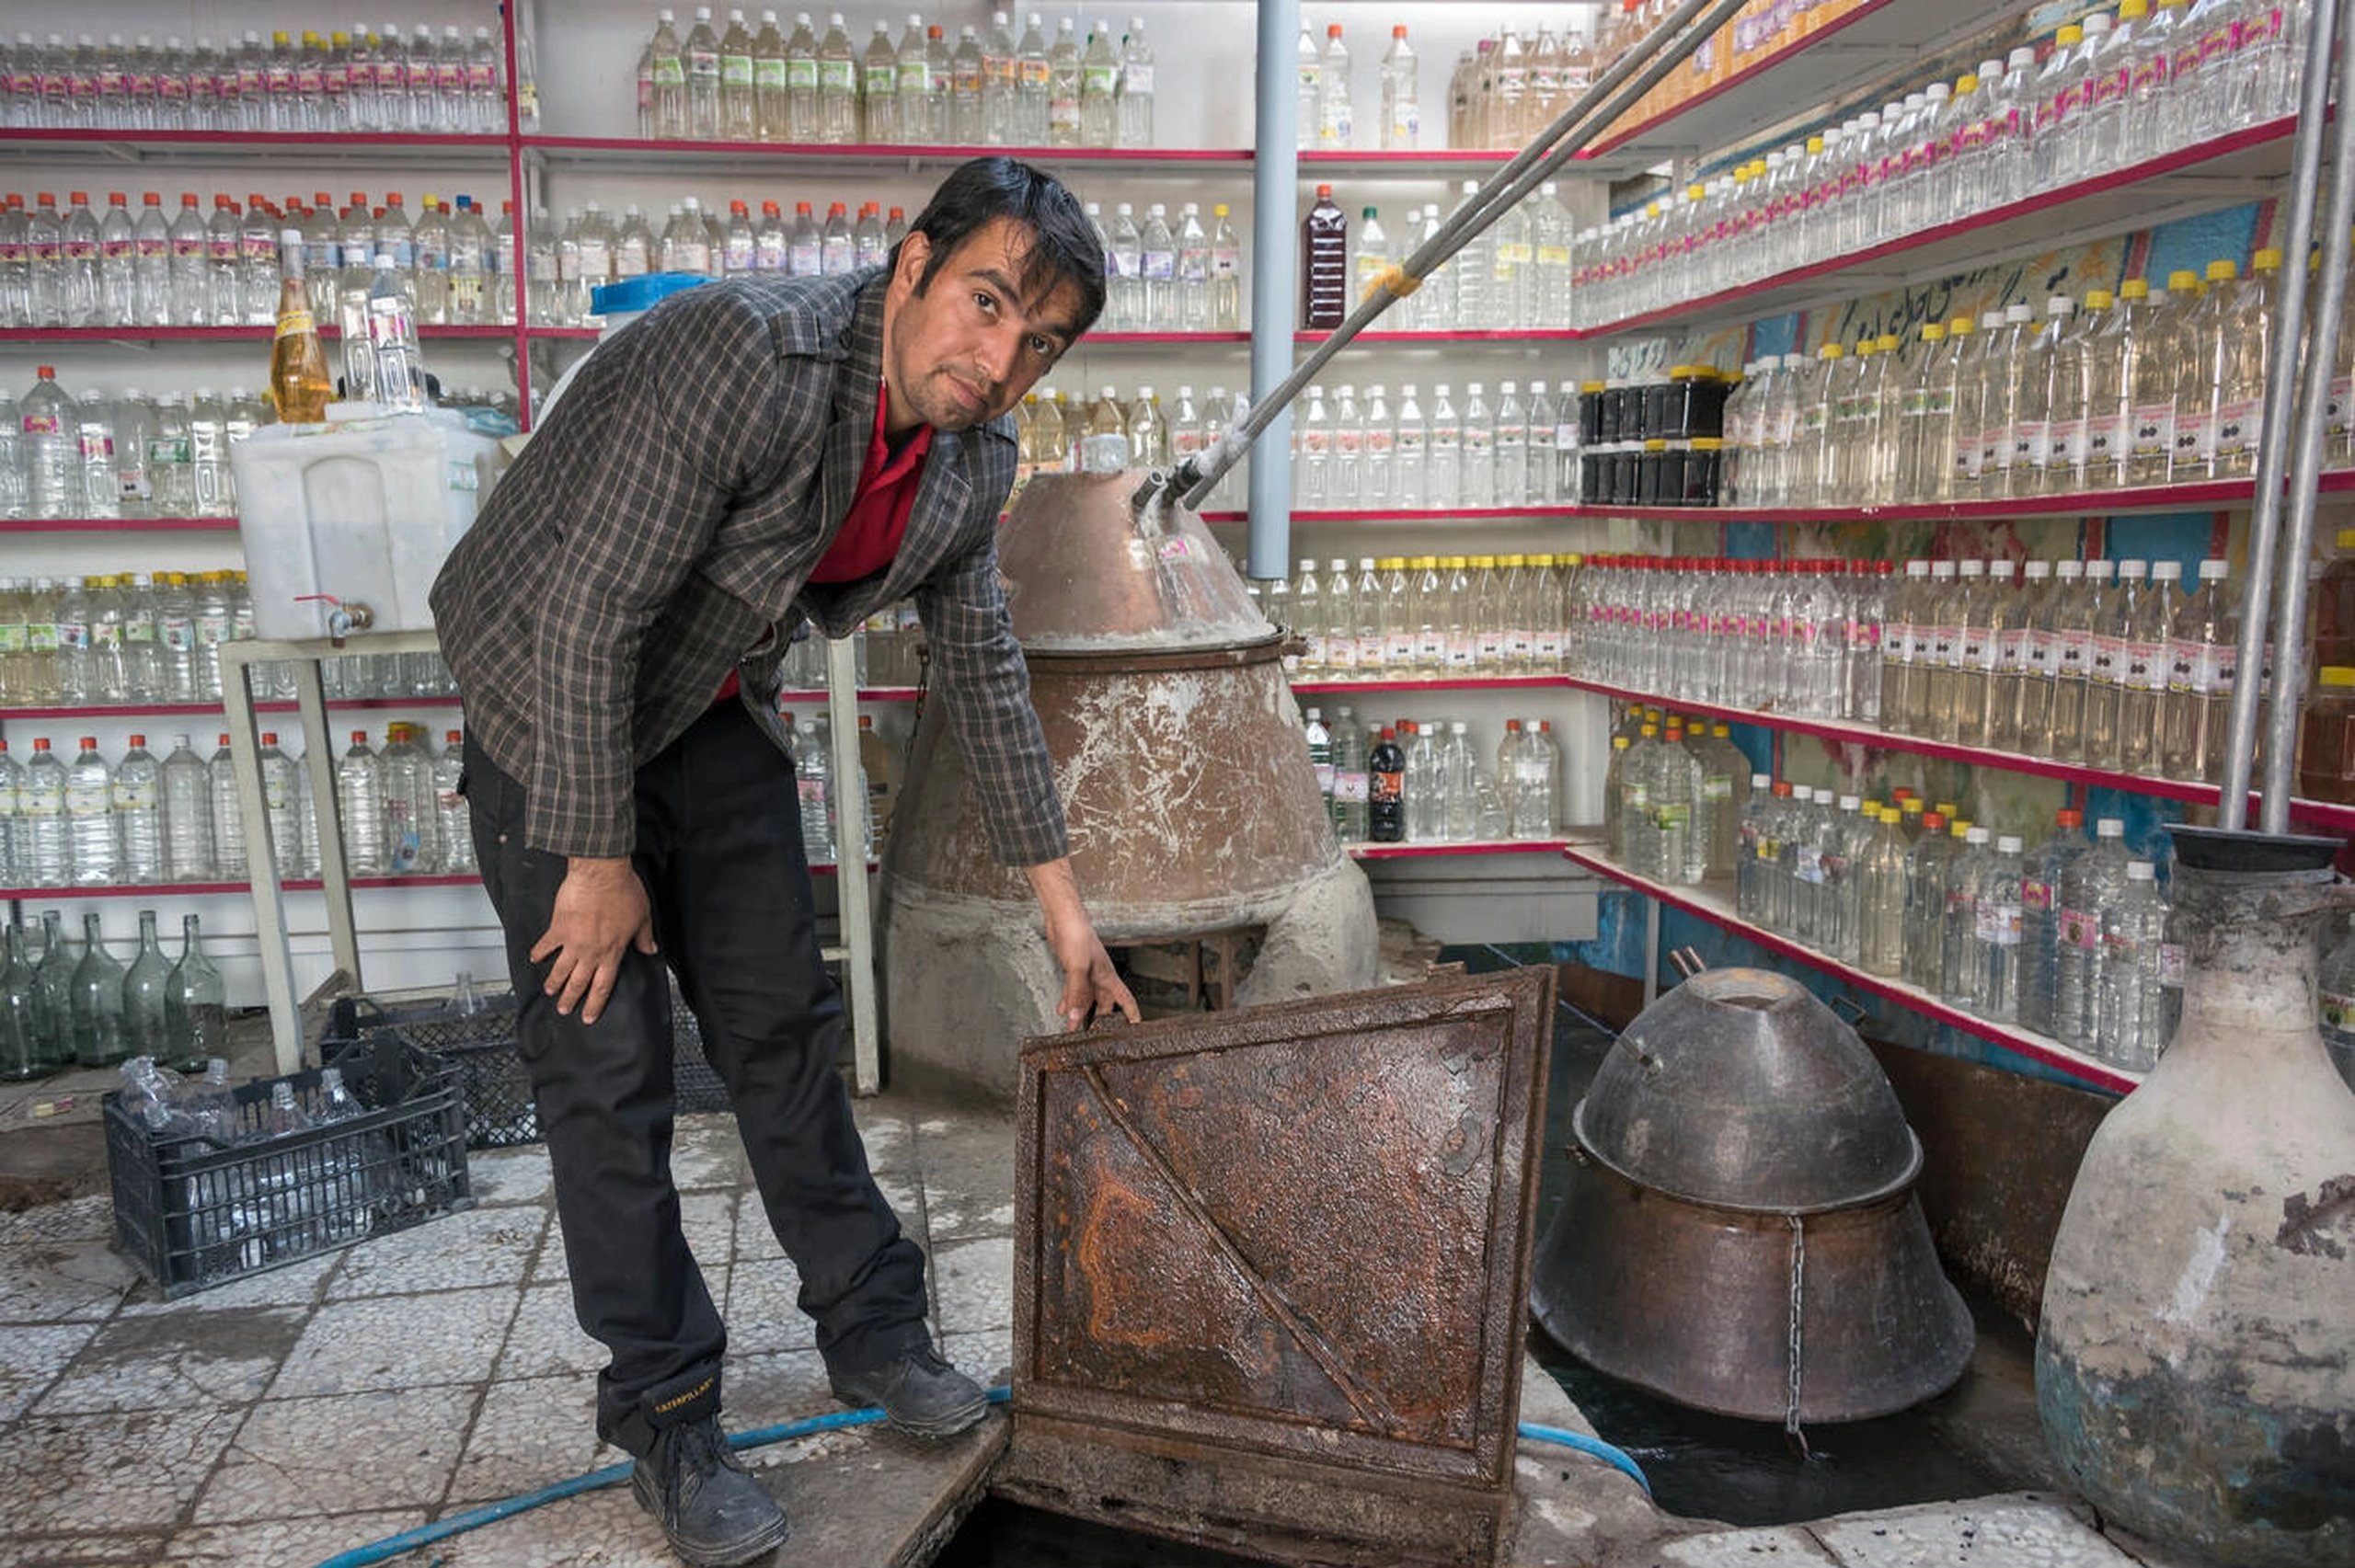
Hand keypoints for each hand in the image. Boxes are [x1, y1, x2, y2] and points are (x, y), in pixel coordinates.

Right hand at [530, 856, 657, 1024]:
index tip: (589, 1016)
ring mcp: (572, 942)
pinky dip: (539, 952)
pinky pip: (545, 945)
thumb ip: (644, 937)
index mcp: (612, 952)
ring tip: (550, 991)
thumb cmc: (624, 891)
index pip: (603, 986)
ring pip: (560, 970)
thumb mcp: (643, 917)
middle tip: (564, 1010)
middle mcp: (591, 952)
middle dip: (571, 999)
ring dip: (554, 982)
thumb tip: (651, 949)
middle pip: (579, 983)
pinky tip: (534, 958)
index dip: (595, 1004)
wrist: (601, 874)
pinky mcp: (558, 928)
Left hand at [1045, 911, 1140, 1031]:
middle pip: (1106, 1003)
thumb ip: (1077, 994)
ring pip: (1088, 998)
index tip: (1136, 1028)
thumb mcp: (1078, 968)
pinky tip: (1062, 1008)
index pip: (1126, 1000)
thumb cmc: (1077, 936)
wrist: (1063, 918)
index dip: (1132, 1014)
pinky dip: (1069, 1000)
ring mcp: (1086, 972)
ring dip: (1082, 1011)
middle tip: (1097, 1035)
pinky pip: (1074, 990)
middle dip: (1103, 1019)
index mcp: (1108, 977)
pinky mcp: (1073, 968)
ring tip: (1075, 1027)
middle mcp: (1099, 976)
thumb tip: (1075, 1018)